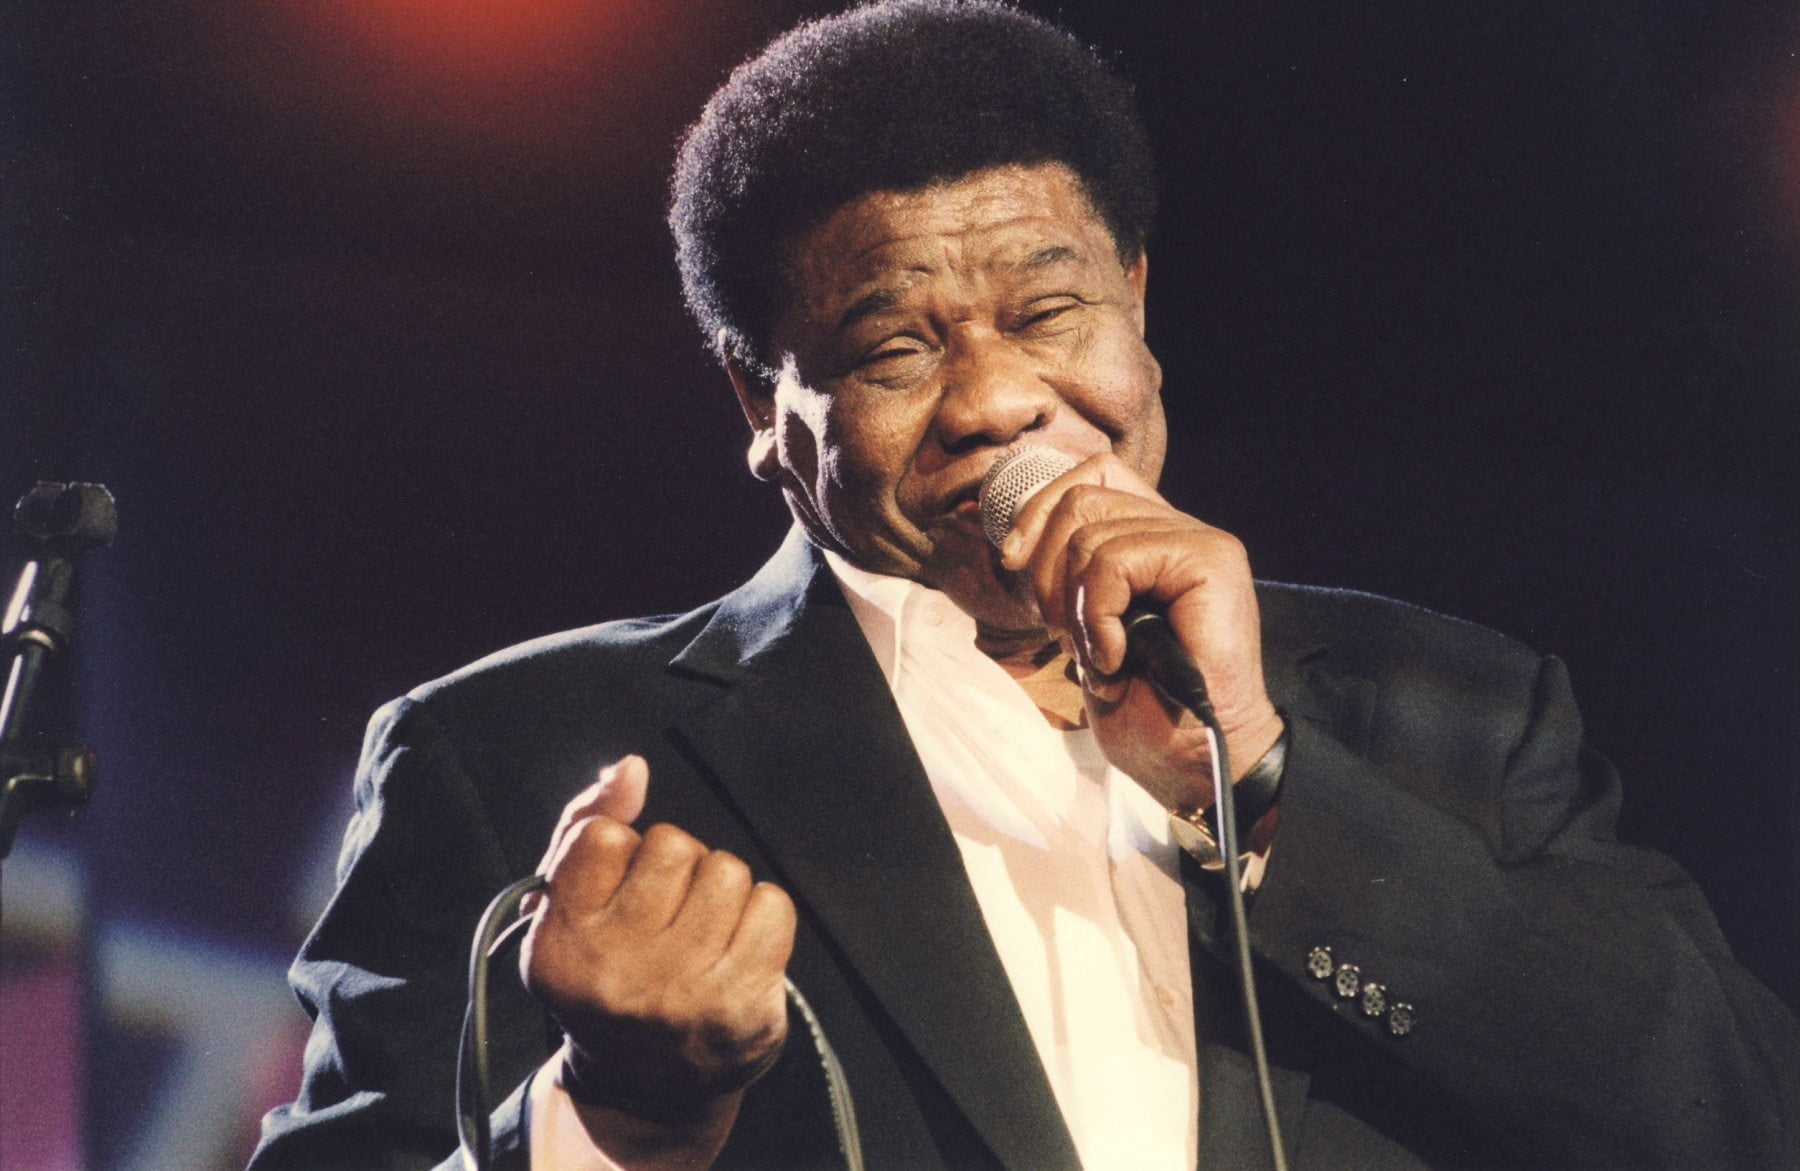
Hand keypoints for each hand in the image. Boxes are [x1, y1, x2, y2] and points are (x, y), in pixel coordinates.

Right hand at [519, 755, 795, 1145]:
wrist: (647, 1085)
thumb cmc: (608, 970)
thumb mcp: (570, 905)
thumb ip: (586, 824)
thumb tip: (631, 767)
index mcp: (561, 942)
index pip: (603, 836)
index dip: (623, 853)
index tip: (622, 894)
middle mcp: (616, 970)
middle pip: (673, 844)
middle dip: (678, 869)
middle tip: (667, 921)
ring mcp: (681, 991)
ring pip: (727, 869)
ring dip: (723, 892)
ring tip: (703, 936)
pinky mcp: (741, 1005)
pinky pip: (773, 905)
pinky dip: (764, 917)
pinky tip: (740, 950)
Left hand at [999, 453, 1283, 809]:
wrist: (1193, 758)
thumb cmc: (1144, 707)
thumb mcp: (1085, 629)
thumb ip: (1070, 577)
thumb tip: (1017, 543)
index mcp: (1151, 538)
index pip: (1088, 478)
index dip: (1039, 510)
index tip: (1013, 564)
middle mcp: (1179, 528)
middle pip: (1079, 497)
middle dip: (1048, 570)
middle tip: (1070, 635)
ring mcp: (1199, 539)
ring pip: (1089, 531)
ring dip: (1075, 607)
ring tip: (1103, 656)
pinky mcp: (1210, 558)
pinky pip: (1114, 560)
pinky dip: (1097, 615)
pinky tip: (1118, 656)